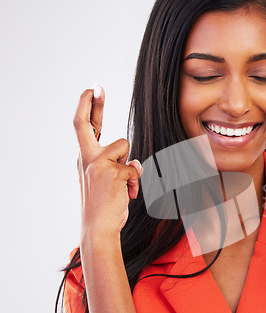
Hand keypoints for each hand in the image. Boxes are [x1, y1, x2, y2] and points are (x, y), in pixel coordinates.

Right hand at [73, 85, 142, 234]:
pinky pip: (134, 168)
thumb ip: (117, 165)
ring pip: (125, 146)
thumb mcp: (106, 180)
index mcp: (85, 159)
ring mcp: (98, 164)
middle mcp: (87, 158)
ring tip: (123, 185)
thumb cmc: (105, 205)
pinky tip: (127, 194)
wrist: (99, 226)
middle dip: (91, 103)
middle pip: (85, 124)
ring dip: (130, 165)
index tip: (92, 90)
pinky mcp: (112, 171)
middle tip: (96, 86)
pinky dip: (135, 182)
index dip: (88, 108)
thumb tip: (135, 161)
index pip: (84, 128)